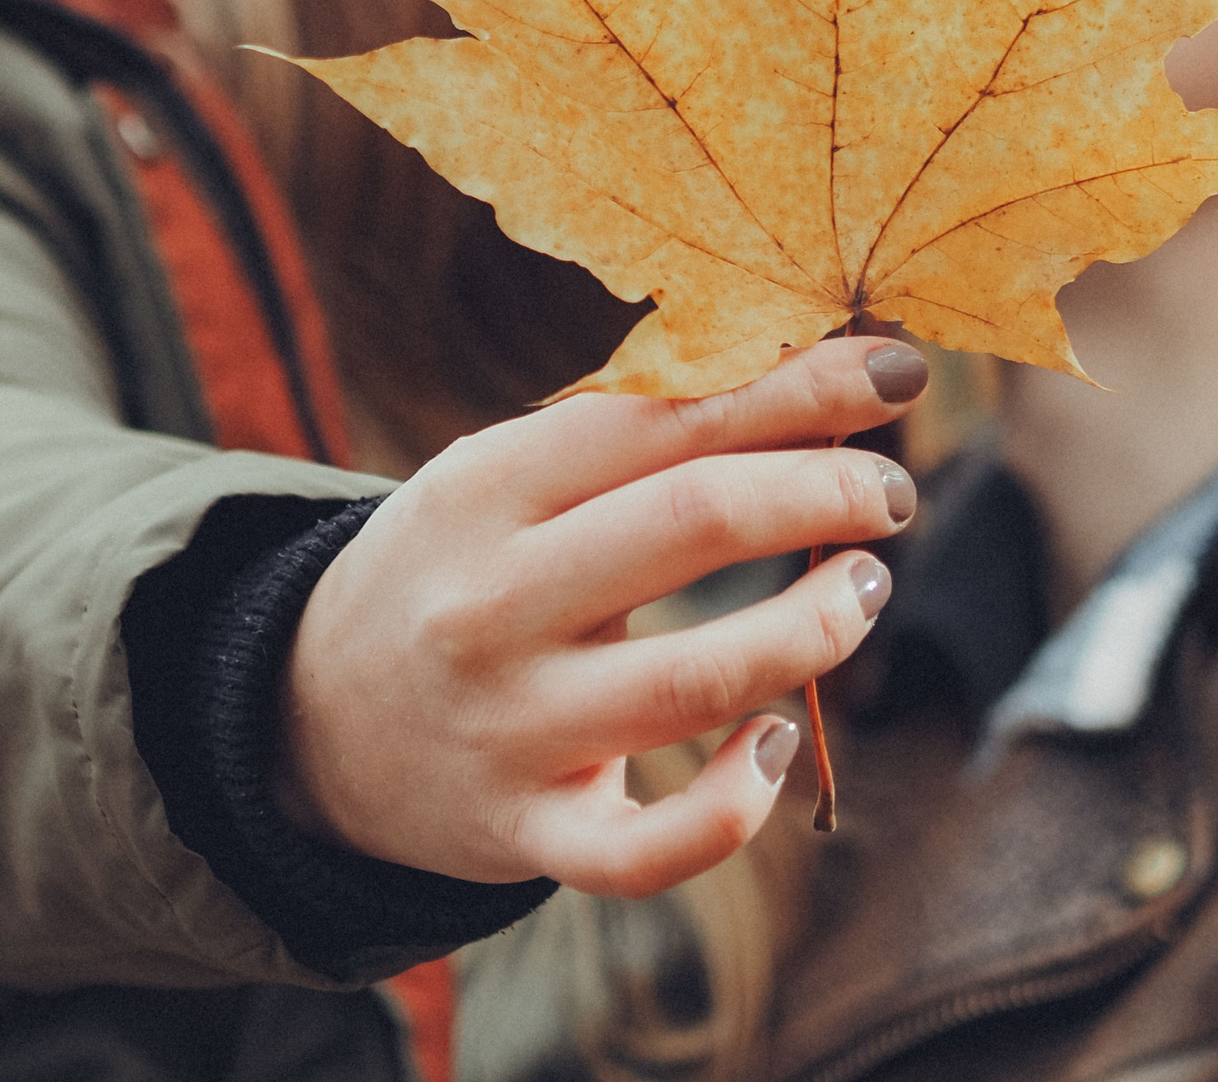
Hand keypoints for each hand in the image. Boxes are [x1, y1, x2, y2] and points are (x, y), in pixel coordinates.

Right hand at [277, 336, 927, 897]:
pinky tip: (776, 746)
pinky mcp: (523, 836)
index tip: (900, 370)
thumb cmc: (467, 564)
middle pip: (694, 522)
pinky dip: (733, 808)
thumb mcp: (514, 474)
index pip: (671, 417)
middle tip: (891, 492)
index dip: (803, 387)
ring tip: (864, 586)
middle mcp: (492, 601)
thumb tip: (817, 366)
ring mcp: (508, 727)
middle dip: (826, 490)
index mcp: (490, 484)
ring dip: (815, 626)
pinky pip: (647, 852)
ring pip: (698, 677)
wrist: (317, 718)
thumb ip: (645, 427)